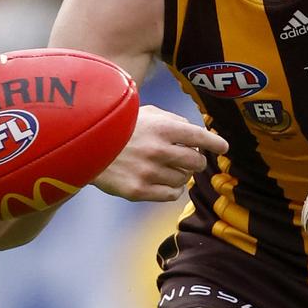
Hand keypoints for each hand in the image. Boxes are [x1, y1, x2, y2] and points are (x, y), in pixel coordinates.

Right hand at [91, 105, 228, 201]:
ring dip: (182, 174)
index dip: (216, 143)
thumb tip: (198, 132)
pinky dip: (172, 189)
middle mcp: (158, 151)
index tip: (223, 147)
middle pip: (197, 162)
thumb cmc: (120, 127)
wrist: (84, 147)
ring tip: (167, 167)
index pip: (201, 137)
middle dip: (198, 161)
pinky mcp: (138, 191)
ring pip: (184, 179)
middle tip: (190, 159)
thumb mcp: (146, 113)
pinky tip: (162, 181)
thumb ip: (173, 120)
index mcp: (163, 128)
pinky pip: (171, 194)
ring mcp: (148, 172)